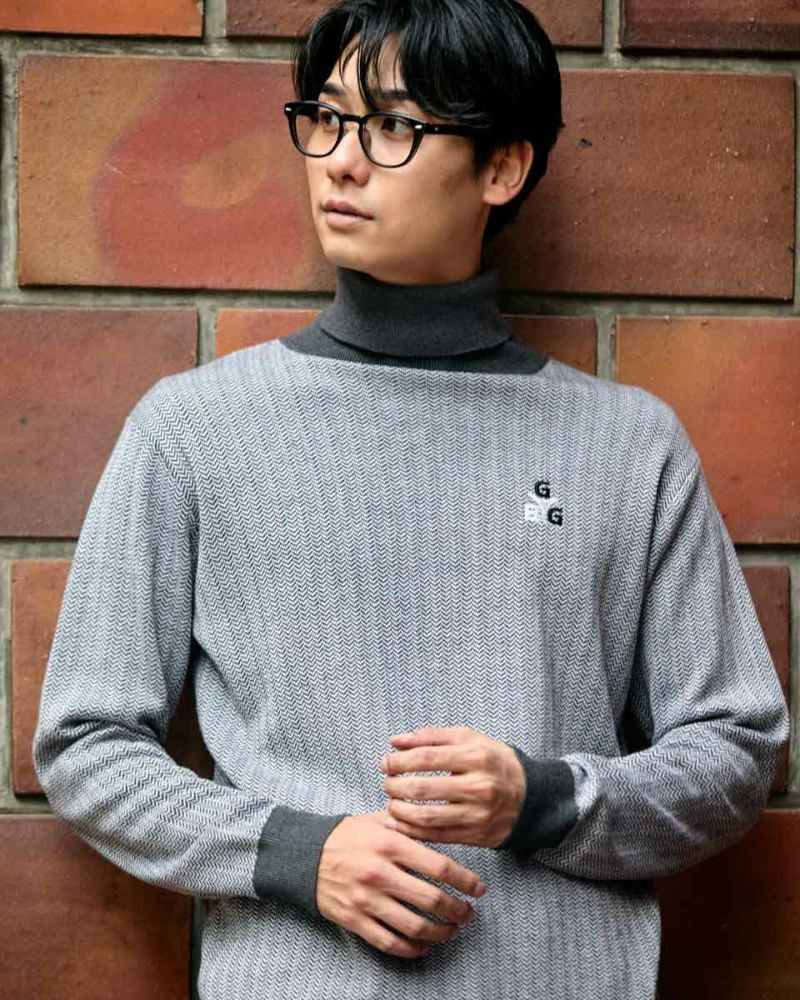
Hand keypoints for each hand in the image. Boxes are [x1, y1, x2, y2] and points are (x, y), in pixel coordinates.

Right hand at [315, 810, 487, 958]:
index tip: (479, 889)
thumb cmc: (346, 836)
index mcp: (389, 844)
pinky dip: (413, 949)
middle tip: (469, 913)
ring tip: (451, 930)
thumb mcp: (376, 820)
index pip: (439, 866)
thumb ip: (408, 824)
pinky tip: (425, 946)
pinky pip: (390, 943)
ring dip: (440, 932)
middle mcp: (380, 873)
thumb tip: (442, 827)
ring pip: (414, 926)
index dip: (465, 880)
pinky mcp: (355, 920)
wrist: (304, 856)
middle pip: (431, 899)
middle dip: (458, 910)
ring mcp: (367, 900)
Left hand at [380, 726, 525, 847]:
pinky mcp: (475, 836)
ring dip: (400, 811)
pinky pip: (437, 836)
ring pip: (427, 817)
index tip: (385, 762)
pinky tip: (399, 823)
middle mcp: (478, 786)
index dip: (399, 761)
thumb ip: (432, 736)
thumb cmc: (494, 762)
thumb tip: (395, 741)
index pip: (426, 757)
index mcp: (476, 757)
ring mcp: (477, 814)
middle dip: (396, 786)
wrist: (532, 797)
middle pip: (423, 788)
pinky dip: (412, 831)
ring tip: (390, 803)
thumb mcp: (470, 739)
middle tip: (386, 783)